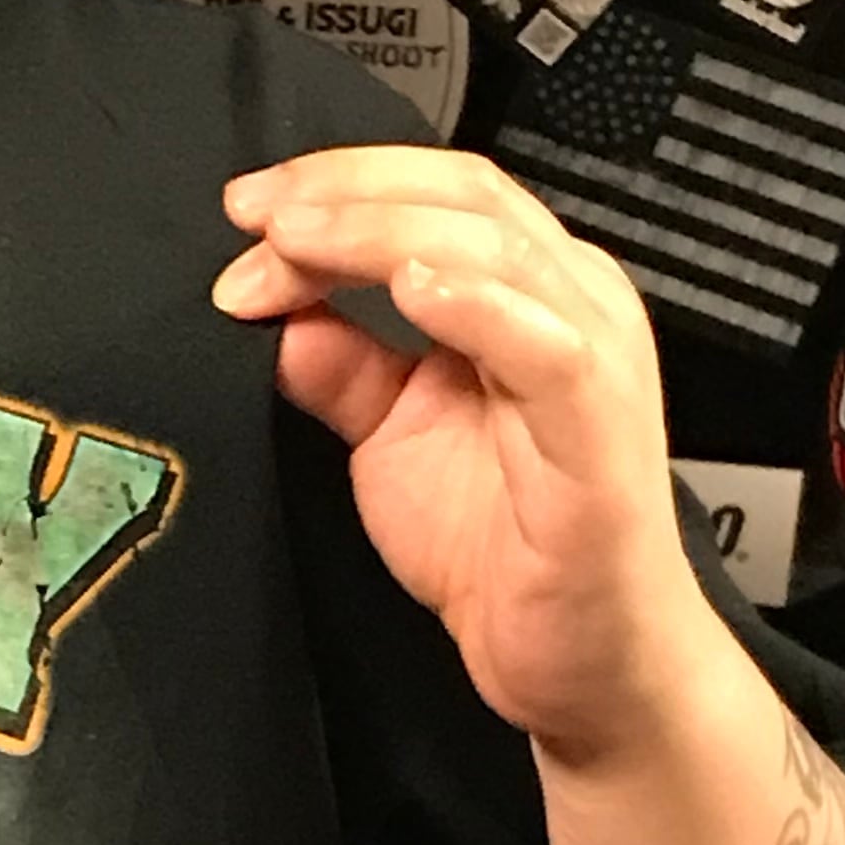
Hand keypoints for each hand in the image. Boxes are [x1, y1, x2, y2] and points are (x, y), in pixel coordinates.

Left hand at [212, 146, 716, 762]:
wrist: (576, 661)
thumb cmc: (507, 548)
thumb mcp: (391, 435)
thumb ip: (340, 365)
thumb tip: (274, 307)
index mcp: (526, 291)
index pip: (434, 190)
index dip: (336, 183)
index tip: (246, 213)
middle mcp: (571, 303)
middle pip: (461, 196)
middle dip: (343, 194)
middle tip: (255, 218)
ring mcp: (593, 358)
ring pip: (493, 248)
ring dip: (381, 233)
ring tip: (299, 242)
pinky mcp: (599, 426)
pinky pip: (544, 343)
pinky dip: (474, 303)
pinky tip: (409, 288)